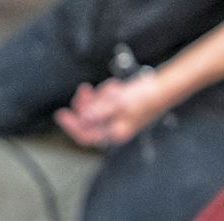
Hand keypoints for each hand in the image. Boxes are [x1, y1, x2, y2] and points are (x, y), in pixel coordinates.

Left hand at [53, 72, 169, 147]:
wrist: (162, 89)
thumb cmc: (144, 98)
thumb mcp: (119, 104)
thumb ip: (100, 111)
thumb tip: (83, 119)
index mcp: (114, 133)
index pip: (86, 136)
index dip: (72, 126)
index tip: (61, 113)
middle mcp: (113, 128)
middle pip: (88, 119)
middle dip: (86, 103)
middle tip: (85, 90)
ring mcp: (116, 117)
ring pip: (95, 107)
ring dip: (100, 95)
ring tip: (113, 88)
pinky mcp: (118, 107)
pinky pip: (104, 100)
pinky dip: (107, 92)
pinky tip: (117, 87)